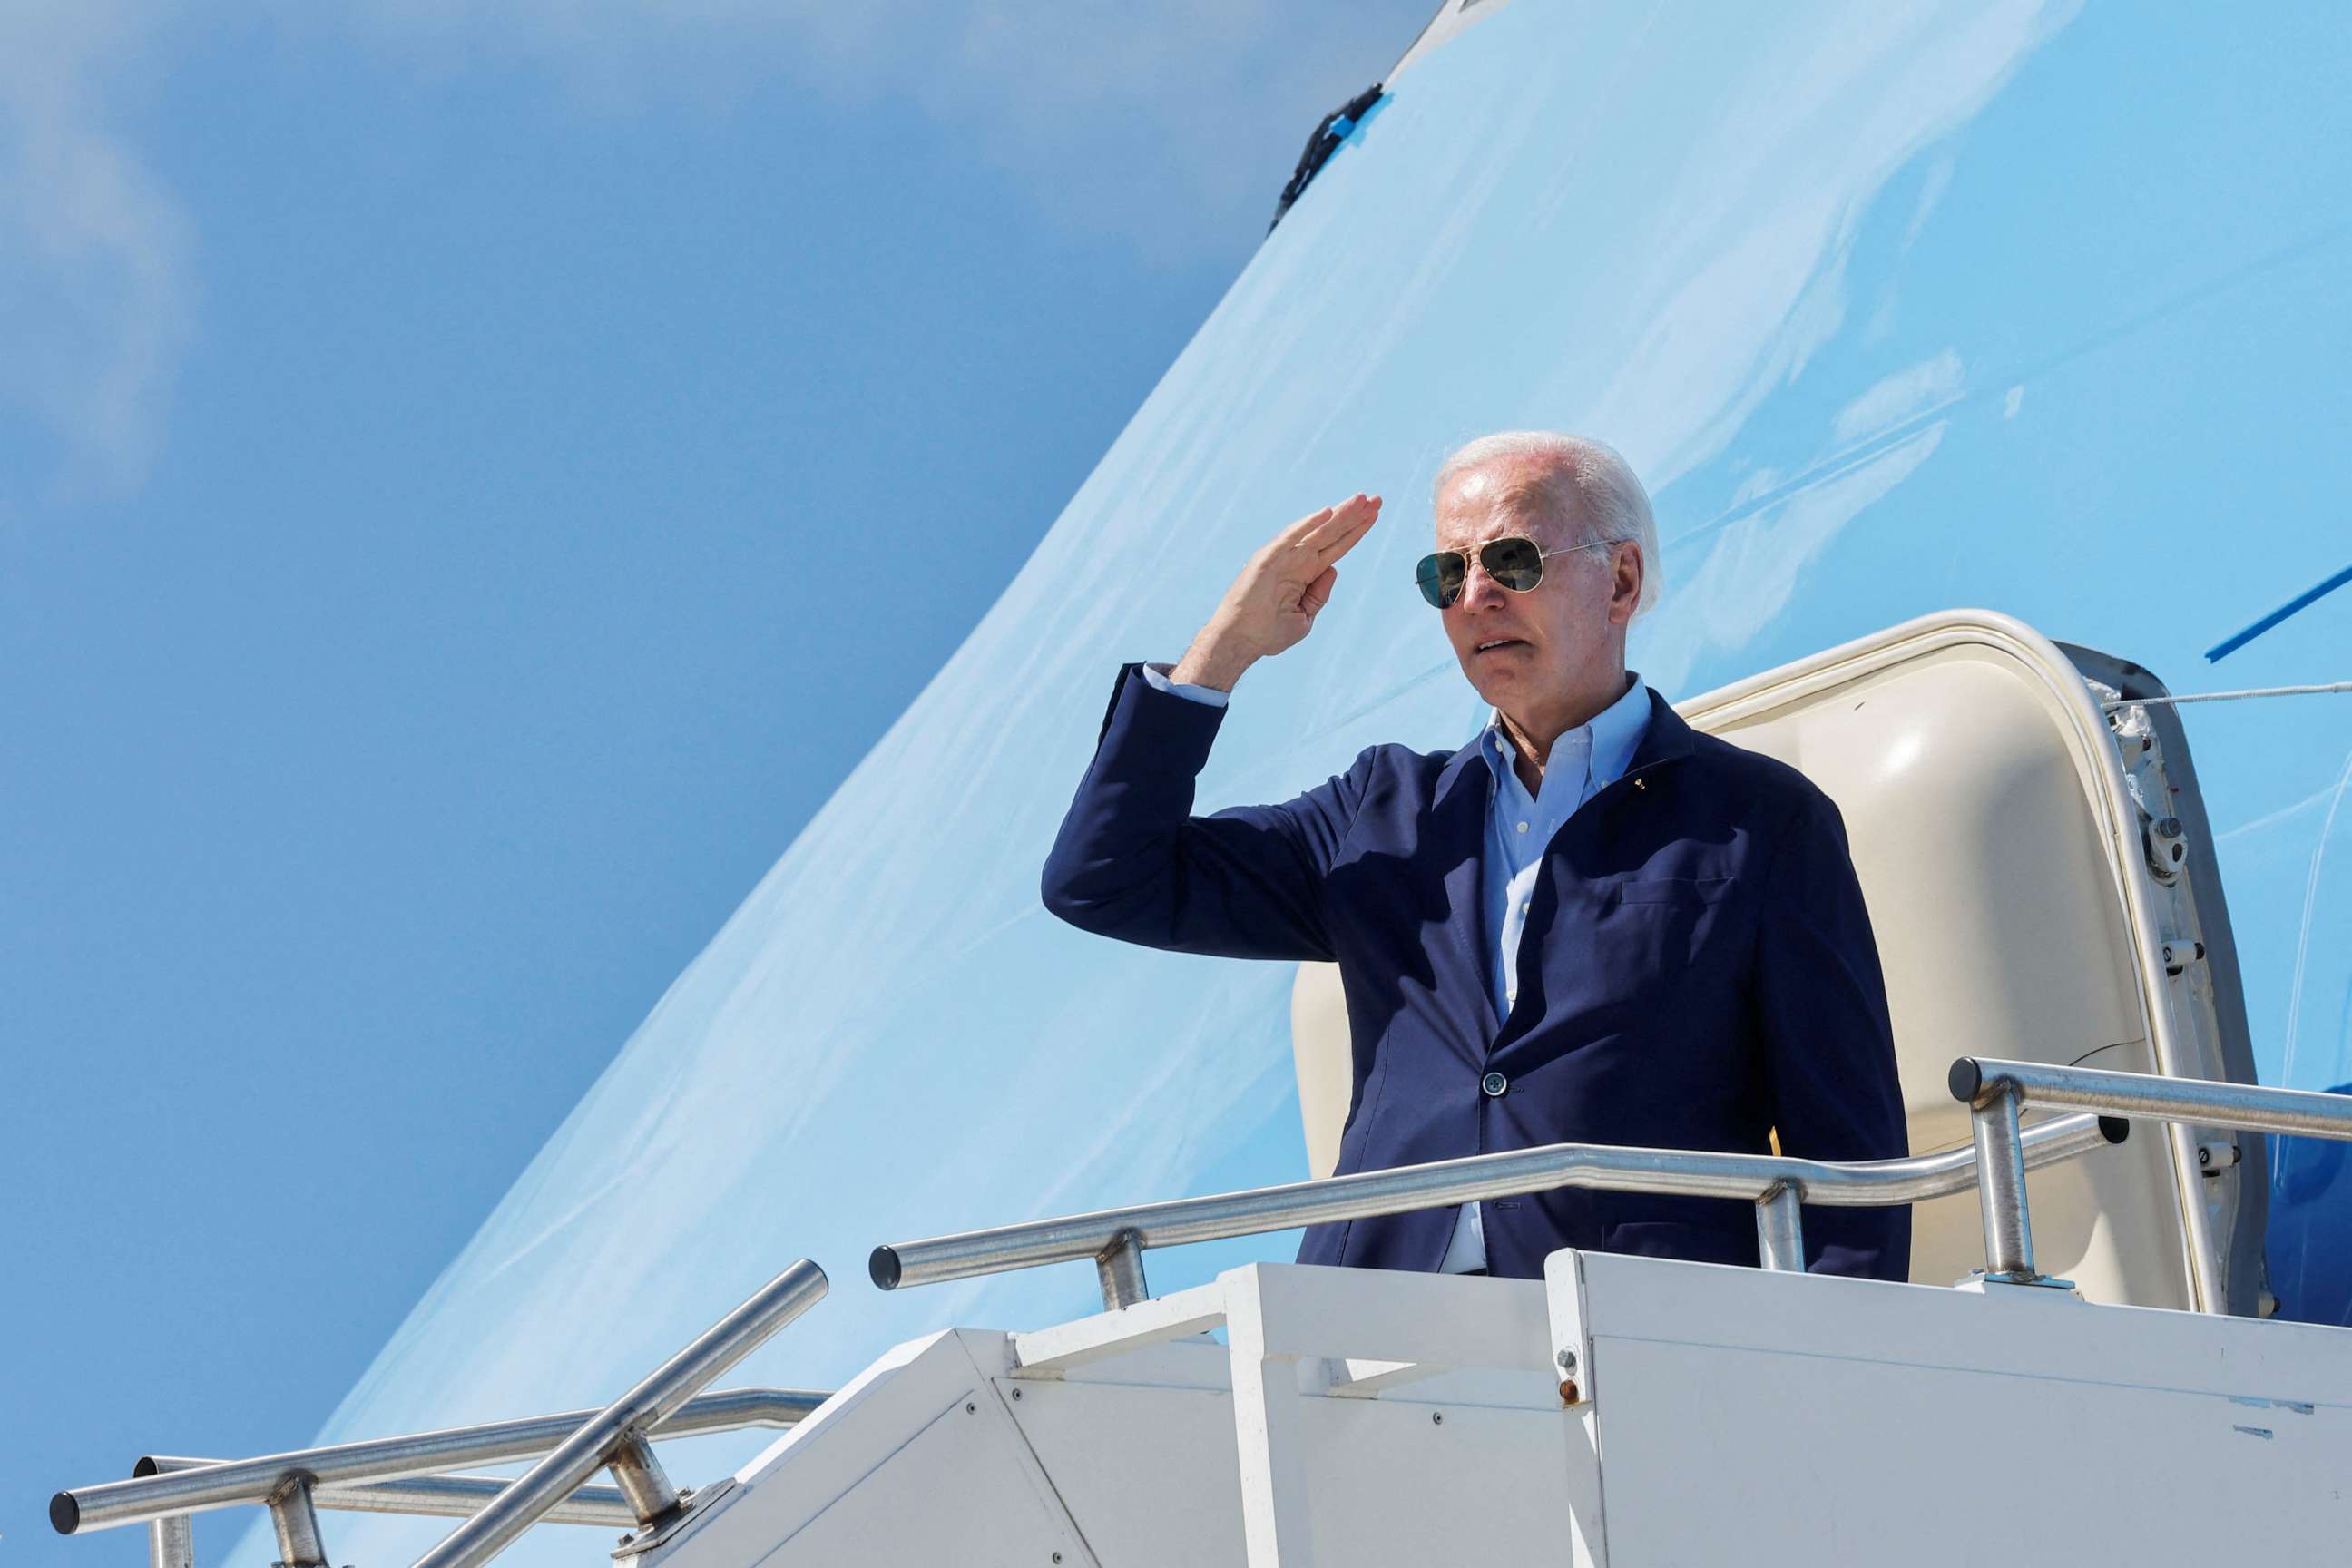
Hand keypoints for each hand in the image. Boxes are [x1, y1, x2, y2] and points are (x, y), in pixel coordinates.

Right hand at [1171, 493, 1381, 689]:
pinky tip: (1327, 512)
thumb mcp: (1304, 616)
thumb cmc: (1267, 633)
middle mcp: (1297, 560)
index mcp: (1306, 573)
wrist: (1240, 641)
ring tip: (1361, 500)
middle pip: (1333, 533)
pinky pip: (1291, 537)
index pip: (1337, 546)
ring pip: (1318, 531)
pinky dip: (1308, 524)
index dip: (1356, 530)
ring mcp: (1283, 557)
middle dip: (1355, 516)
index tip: (1375, 514)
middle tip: (1378, 498)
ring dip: (1340, 515)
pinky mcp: (1268, 558)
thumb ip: (1319, 595)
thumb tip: (1334, 570)